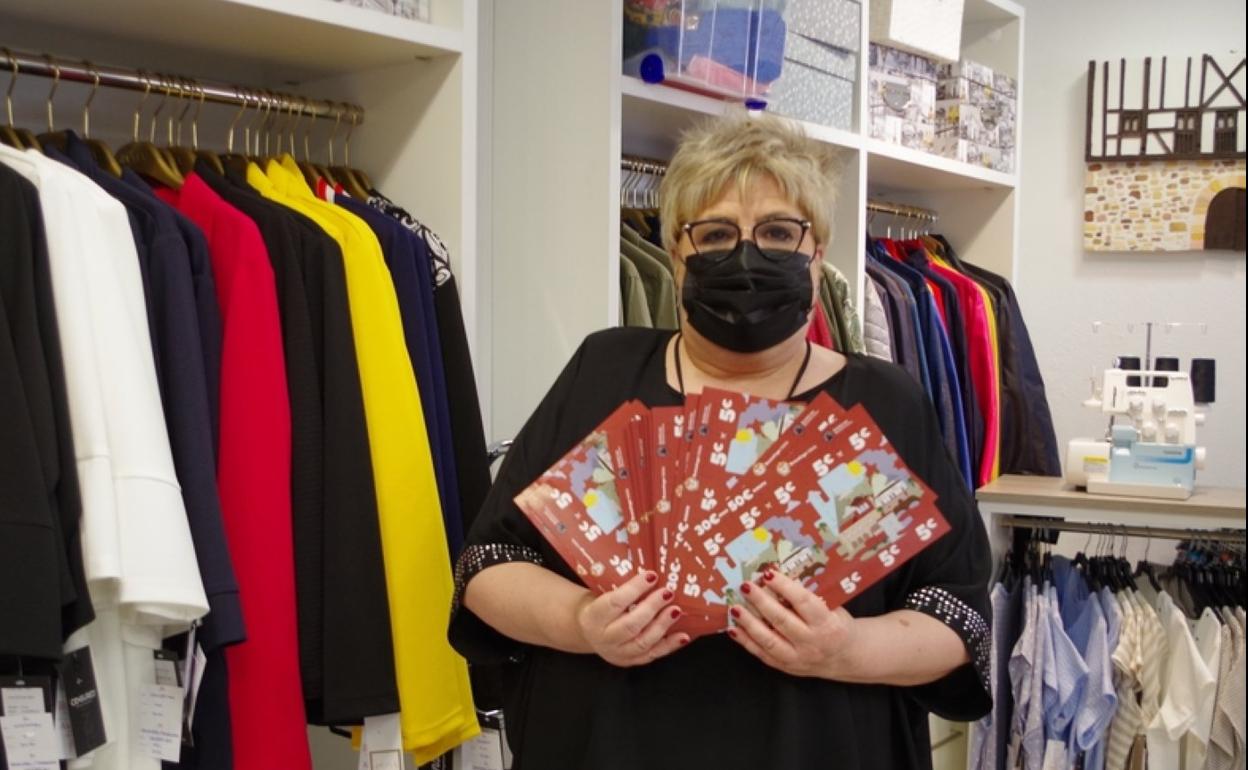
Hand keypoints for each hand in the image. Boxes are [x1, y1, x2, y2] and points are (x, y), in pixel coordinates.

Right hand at [574, 570, 689, 666]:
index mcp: (594, 616)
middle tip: (667, 593)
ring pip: (642, 642)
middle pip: (630, 625)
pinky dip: (670, 645)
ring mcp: (618, 652)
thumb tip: (650, 571)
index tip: (652, 576)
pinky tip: (683, 635)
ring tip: (676, 610)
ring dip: (662, 625)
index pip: (615, 602)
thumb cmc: (600, 607)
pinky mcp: (631, 661)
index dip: (634, 589)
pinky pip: (653, 654)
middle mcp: (604, 637)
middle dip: (652, 608)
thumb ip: (620, 586)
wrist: (589, 632)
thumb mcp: (601, 594)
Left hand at [727, 571, 858, 678]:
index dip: (785, 587)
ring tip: (735, 608)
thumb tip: (779, 577)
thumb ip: (810, 596)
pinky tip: (733, 629)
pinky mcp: (786, 667)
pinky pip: (762, 654)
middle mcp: (811, 642)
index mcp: (827, 624)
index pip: (803, 603)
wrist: (845, 657)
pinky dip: (746, 641)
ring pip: (769, 641)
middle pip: (782, 621)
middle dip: (761, 602)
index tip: (768, 573)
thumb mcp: (832, 608)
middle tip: (746, 586)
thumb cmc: (836, 624)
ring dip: (749, 623)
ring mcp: (797, 658)